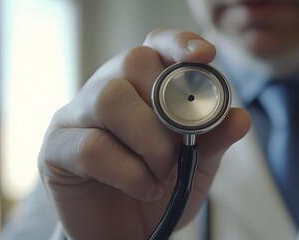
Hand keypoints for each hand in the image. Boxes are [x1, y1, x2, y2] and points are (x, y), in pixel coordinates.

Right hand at [38, 29, 250, 239]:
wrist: (127, 228)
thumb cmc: (160, 186)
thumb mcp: (197, 163)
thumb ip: (214, 138)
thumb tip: (240, 117)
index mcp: (141, 84)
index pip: (155, 44)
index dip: (178, 43)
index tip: (204, 56)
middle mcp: (106, 89)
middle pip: (133, 63)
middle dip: (168, 111)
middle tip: (179, 148)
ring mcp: (76, 116)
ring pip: (110, 98)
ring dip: (149, 141)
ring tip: (162, 173)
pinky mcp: (57, 148)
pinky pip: (92, 146)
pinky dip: (130, 172)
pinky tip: (144, 187)